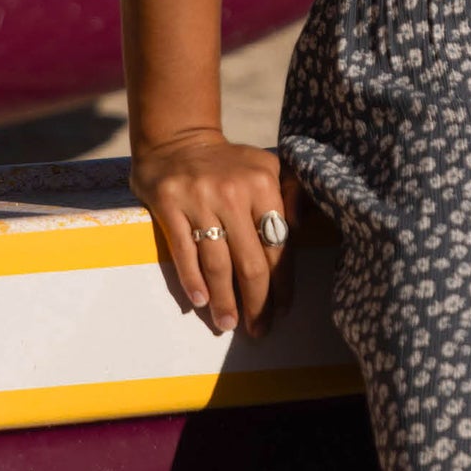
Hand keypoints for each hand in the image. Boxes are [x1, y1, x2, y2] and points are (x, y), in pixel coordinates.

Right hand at [130, 129, 300, 336]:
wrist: (178, 140)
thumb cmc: (229, 163)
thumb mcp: (266, 166)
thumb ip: (290, 193)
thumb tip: (300, 228)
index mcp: (262, 184)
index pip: (277, 243)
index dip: (281, 282)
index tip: (282, 309)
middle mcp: (233, 193)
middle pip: (250, 261)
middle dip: (256, 301)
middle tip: (257, 329)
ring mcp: (200, 200)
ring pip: (217, 263)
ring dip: (224, 300)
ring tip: (227, 324)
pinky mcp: (170, 205)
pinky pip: (184, 251)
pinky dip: (193, 280)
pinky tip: (201, 301)